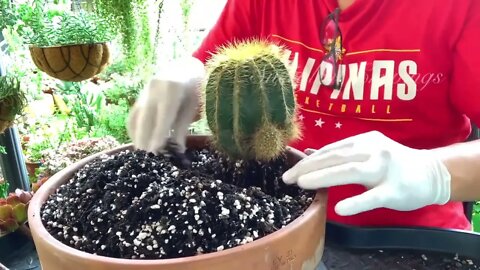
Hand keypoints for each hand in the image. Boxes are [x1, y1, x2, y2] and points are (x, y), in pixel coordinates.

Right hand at [127, 57, 204, 154]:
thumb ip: (183, 128)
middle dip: (145, 140)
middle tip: (147, 160)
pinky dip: (135, 132)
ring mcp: (144, 92)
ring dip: (138, 138)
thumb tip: (177, 152)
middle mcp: (154, 88)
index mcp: (172, 88)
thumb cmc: (195, 89)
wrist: (185, 67)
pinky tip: (140, 144)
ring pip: (136, 118)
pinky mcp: (139, 98)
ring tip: (143, 157)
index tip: (155, 150)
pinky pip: (133, 117)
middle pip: (145, 118)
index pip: (163, 115)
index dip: (158, 133)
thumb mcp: (193, 107)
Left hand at [282, 131, 450, 215]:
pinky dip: (356, 202)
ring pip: (350, 171)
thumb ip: (342, 154)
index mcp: (363, 141)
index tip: (289, 170)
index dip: (308, 160)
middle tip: (287, 178)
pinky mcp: (395, 190)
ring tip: (302, 184)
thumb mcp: (367, 151)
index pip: (330, 150)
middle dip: (308, 167)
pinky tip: (339, 208)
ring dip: (323, 177)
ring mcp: (384, 169)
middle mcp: (372, 150)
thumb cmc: (393, 163)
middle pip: (335, 157)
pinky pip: (373, 196)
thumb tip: (310, 155)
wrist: (432, 173)